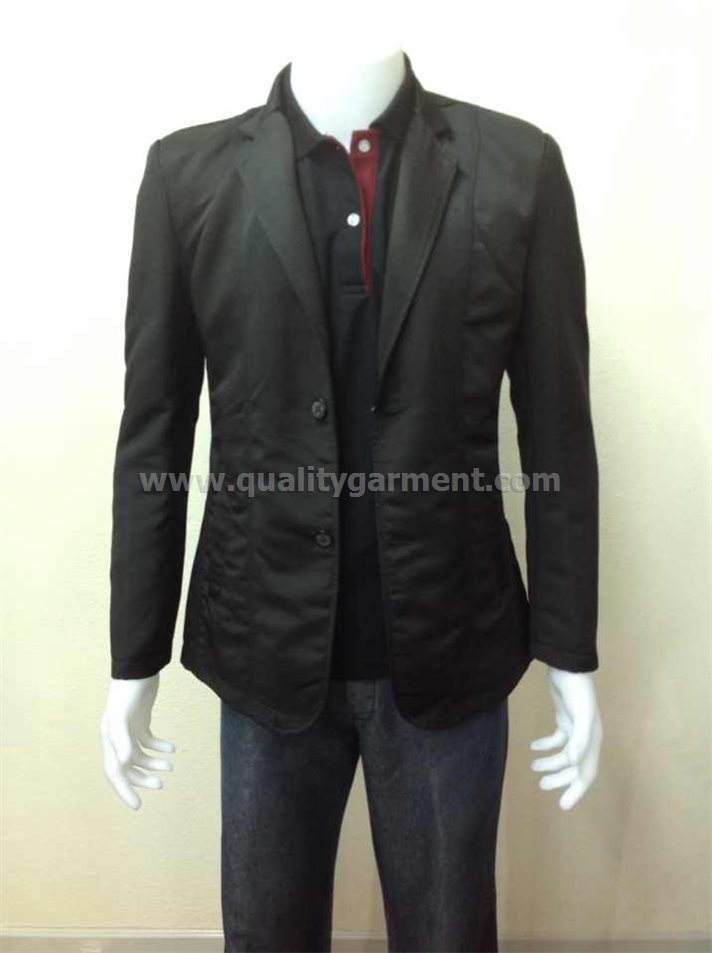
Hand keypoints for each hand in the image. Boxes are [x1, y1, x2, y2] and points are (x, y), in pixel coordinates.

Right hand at [100, 673, 174, 808]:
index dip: (125, 790)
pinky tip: (171, 748)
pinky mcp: (141, 721)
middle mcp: (117, 737)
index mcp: (109, 739)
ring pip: (139, 756)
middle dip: (142, 779)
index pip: (114, 772)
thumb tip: (124, 762)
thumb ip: (122, 737)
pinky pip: (148, 740)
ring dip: (153, 764)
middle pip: (127, 767)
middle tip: (161, 784)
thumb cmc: (128, 690)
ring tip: (170, 767)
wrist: (138, 668)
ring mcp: (129, 729)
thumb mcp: (123, 714)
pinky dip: (159, 746)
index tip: (137, 806)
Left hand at [530, 668, 601, 809]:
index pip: (586, 773)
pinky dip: (545, 745)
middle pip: (574, 767)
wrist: (570, 667)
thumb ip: (579, 739)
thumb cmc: (578, 691)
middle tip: (542, 785)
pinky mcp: (565, 719)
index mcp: (592, 741)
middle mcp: (586, 738)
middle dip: (559, 778)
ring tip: (534, 767)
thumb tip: (573, 763)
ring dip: (550, 762)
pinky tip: (534, 746)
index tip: (563, 806)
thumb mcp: (580, 715)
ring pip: (564, 754)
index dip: (576, 791)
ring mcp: (575, 728)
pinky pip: (557, 738)